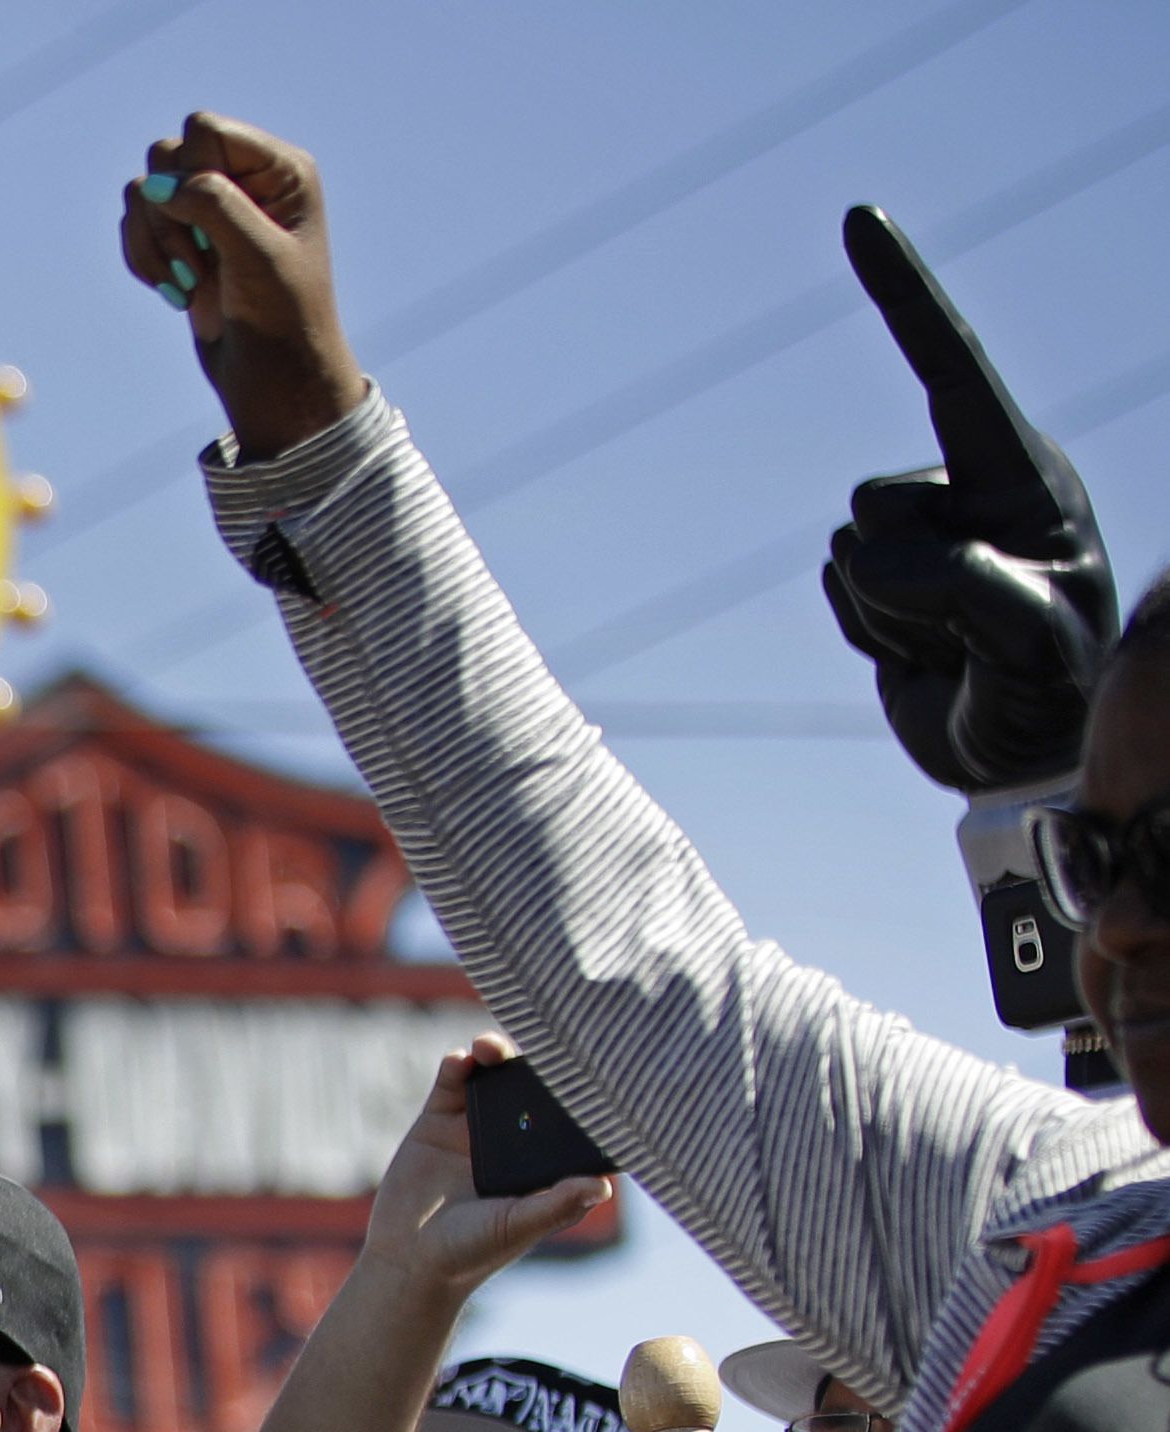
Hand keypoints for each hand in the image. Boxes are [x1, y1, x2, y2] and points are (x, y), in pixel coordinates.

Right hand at [122, 113, 367, 460]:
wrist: (273, 377)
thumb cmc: (283, 317)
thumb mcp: (256, 255)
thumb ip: (211, 206)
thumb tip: (152, 184)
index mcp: (278, 168)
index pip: (204, 130)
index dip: (191, 171)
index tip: (209, 227)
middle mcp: (243, 179)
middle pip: (166, 156)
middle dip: (168, 214)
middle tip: (199, 262)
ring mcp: (209, 210)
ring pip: (142, 191)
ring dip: (151, 242)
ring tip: (187, 284)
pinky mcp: (181, 241)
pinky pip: (133, 225)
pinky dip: (141, 258)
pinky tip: (172, 292)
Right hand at [346, 1038, 613, 1306]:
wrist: (407, 1259)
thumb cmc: (471, 1252)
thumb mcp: (518, 1226)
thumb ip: (557, 1205)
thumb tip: (602, 1186)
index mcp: (542, 1161)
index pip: (570, 1117)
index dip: (580, 1092)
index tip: (592, 1069)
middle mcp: (514, 1139)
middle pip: (534, 1087)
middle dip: (538, 1063)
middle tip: (541, 1045)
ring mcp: (475, 1127)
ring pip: (494, 1079)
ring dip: (497, 1056)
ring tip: (490, 1047)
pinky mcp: (438, 1122)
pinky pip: (452, 1084)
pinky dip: (458, 1066)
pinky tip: (462, 1059)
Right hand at [826, 209, 1118, 797]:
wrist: (1027, 758)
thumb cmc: (1055, 690)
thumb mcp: (1033, 641)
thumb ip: (966, 586)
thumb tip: (867, 549)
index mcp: (1027, 477)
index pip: (952, 370)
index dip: (905, 293)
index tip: (859, 215)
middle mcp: (973, 489)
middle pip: (871, 501)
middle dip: (900, 578)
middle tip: (964, 634)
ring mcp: (927, 535)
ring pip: (845, 551)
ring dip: (887, 616)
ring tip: (951, 649)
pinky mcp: (884, 580)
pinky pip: (833, 590)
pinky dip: (868, 635)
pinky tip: (924, 655)